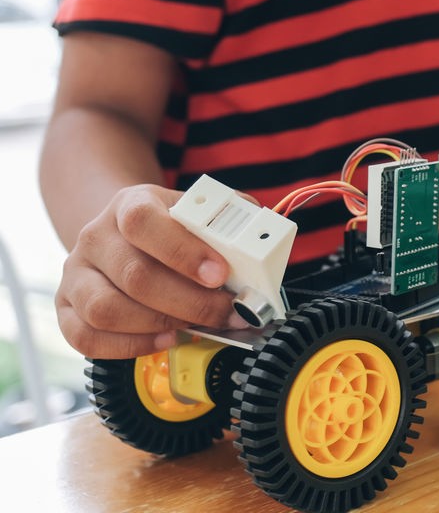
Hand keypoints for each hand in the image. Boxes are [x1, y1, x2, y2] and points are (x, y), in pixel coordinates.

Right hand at [55, 184, 238, 358]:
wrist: (125, 233)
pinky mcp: (66, 307)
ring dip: (160, 325)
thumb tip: (260, 245)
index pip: (144, 222)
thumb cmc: (172, 228)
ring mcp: (77, 272)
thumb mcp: (199, 212)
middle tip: (226, 313)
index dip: (183, 251)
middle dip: (190, 302)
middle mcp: (96, 236)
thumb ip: (230, 224)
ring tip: (195, 326)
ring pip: (106, 310)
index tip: (220, 274)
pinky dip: (129, 346)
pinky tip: (164, 339)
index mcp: (131, 204)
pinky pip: (86, 337)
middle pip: (135, 275)